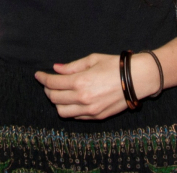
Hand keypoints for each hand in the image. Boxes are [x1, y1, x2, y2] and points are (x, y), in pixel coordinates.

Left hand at [34, 52, 158, 119]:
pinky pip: (76, 116)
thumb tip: (56, 68)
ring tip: (59, 92)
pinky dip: (70, 109)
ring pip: (62, 112)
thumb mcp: (92, 60)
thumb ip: (72, 66)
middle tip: (47, 83)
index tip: (38, 75)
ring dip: (57, 102)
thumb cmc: (115, 65)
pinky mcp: (97, 117)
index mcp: (80, 82)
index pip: (53, 83)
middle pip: (54, 98)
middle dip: (47, 89)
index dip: (43, 78)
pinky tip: (72, 100)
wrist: (137, 79)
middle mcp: (83, 99)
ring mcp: (90, 110)